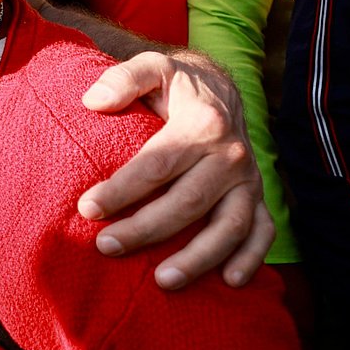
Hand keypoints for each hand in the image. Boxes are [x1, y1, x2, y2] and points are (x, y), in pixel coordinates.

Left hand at [79, 49, 272, 290]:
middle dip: (145, 229)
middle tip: (105, 246)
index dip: (121, 189)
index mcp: (203, 124)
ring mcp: (249, 180)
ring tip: (163, 281)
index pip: (157, 164)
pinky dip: (251, 258)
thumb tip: (94, 101)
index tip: (87, 208)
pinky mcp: (259, 197)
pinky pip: (262, 232)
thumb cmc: (177, 84)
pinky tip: (229, 283)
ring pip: (229, 226)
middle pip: (187, 202)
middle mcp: (231, 155)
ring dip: (199, 258)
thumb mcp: (151, 67)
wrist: (221, 89)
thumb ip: (123, 78)